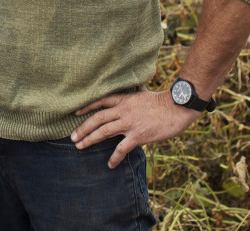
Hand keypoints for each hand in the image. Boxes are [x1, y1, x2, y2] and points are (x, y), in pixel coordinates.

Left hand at [70, 88, 199, 168]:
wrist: (176, 108)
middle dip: (83, 128)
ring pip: (104, 132)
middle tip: (72, 137)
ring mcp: (130, 123)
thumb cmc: (162, 101)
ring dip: (90, 140)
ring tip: (80, 147)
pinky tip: (110, 164)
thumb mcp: (144, 92)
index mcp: (124, 99)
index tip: (75, 113)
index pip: (100, 101)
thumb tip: (136, 85)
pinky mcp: (138, 135)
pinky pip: (122, 148)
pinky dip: (114, 158)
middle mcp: (123, 110)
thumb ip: (135, 91)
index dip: (86, 107)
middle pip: (97, 119)